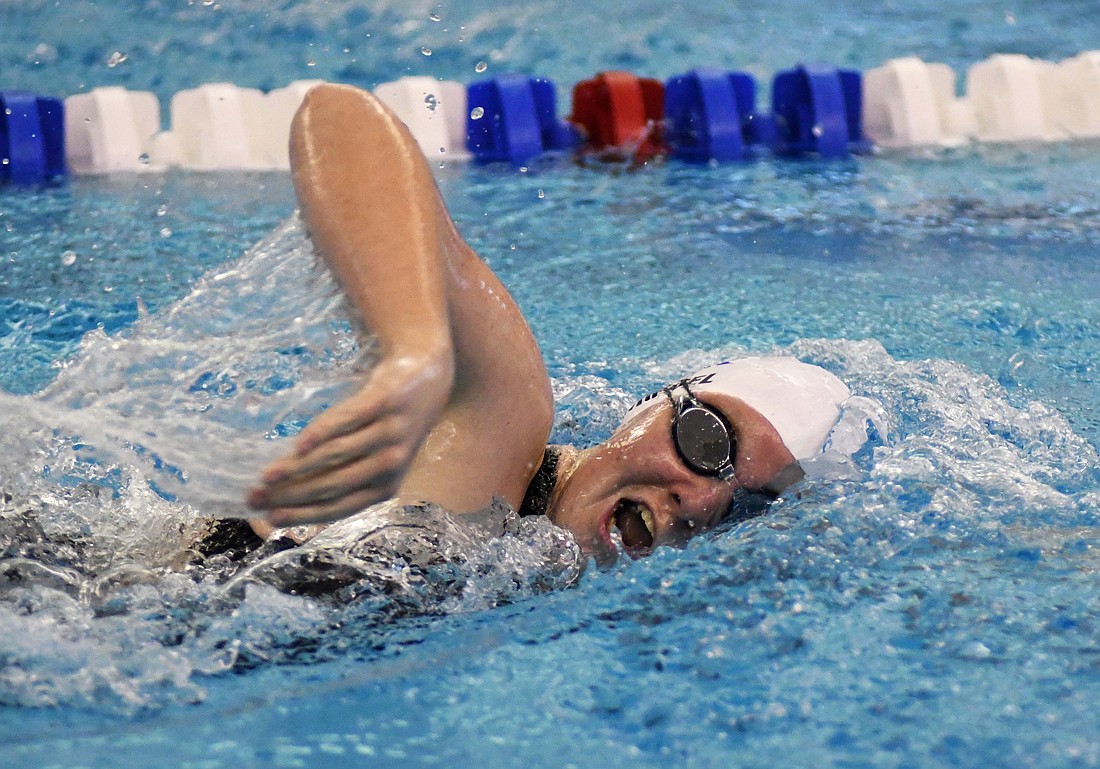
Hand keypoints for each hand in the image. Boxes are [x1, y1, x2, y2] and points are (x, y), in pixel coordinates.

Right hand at [247, 349, 453, 525]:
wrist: (426, 376)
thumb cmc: (389, 426)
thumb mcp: (375, 459)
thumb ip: (344, 478)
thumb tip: (289, 499)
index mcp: (386, 486)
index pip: (340, 507)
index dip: (304, 514)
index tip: (270, 518)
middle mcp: (390, 463)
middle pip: (333, 484)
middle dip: (290, 495)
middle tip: (254, 496)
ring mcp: (390, 432)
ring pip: (336, 455)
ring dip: (297, 468)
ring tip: (267, 475)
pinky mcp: (385, 401)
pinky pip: (348, 420)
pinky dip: (321, 434)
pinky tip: (298, 445)